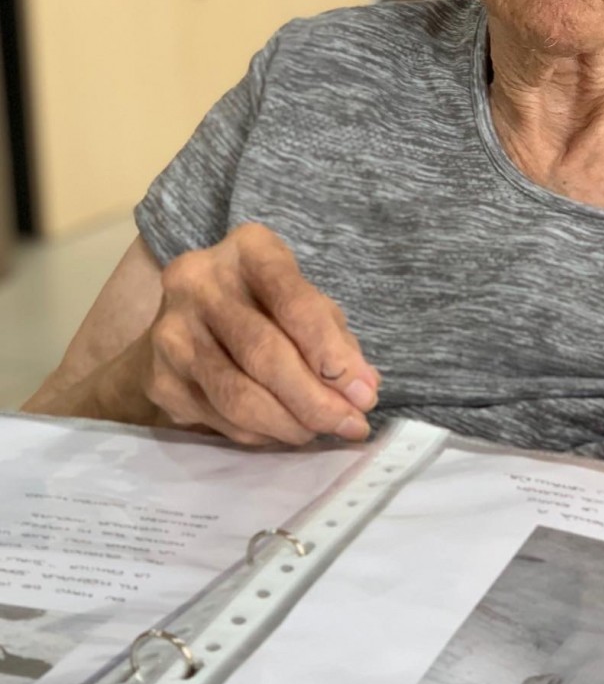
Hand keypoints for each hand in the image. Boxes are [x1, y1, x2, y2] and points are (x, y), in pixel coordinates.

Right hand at [118, 223, 379, 444]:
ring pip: (239, 395)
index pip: (296, 304)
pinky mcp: (159, 379)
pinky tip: (285, 431)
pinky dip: (261, 433)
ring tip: (321, 431)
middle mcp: (199, 283)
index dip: (332, 355)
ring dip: (290, 424)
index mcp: (248, 250)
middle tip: (351, 424)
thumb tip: (363, 389)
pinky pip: (220, 419)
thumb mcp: (302, 300)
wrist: (186, 317)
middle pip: (265, 354)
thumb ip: (335, 338)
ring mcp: (171, 332)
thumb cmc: (263, 303)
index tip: (364, 393)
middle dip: (316, 399)